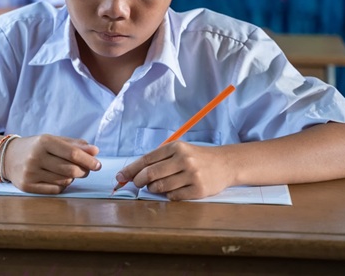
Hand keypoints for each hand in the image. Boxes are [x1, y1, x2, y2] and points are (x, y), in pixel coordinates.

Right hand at [2, 134, 100, 193]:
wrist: (7, 156)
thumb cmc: (35, 147)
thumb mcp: (52, 140)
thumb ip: (74, 145)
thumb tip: (95, 151)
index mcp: (43, 141)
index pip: (72, 153)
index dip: (88, 160)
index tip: (98, 165)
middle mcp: (36, 157)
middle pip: (70, 169)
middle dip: (83, 171)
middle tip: (85, 170)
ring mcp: (30, 172)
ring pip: (64, 180)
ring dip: (72, 178)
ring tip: (68, 172)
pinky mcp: (27, 186)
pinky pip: (55, 189)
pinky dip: (62, 185)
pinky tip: (59, 179)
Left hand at [116, 142, 235, 199]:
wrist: (225, 164)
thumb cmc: (196, 157)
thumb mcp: (178, 150)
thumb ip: (158, 159)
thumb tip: (132, 172)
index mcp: (175, 147)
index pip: (146, 159)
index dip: (130, 169)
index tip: (120, 177)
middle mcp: (184, 159)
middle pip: (151, 174)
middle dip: (138, 181)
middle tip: (136, 184)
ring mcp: (192, 175)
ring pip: (160, 187)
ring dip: (153, 189)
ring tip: (155, 186)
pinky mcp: (199, 190)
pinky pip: (174, 196)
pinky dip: (168, 195)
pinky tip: (172, 190)